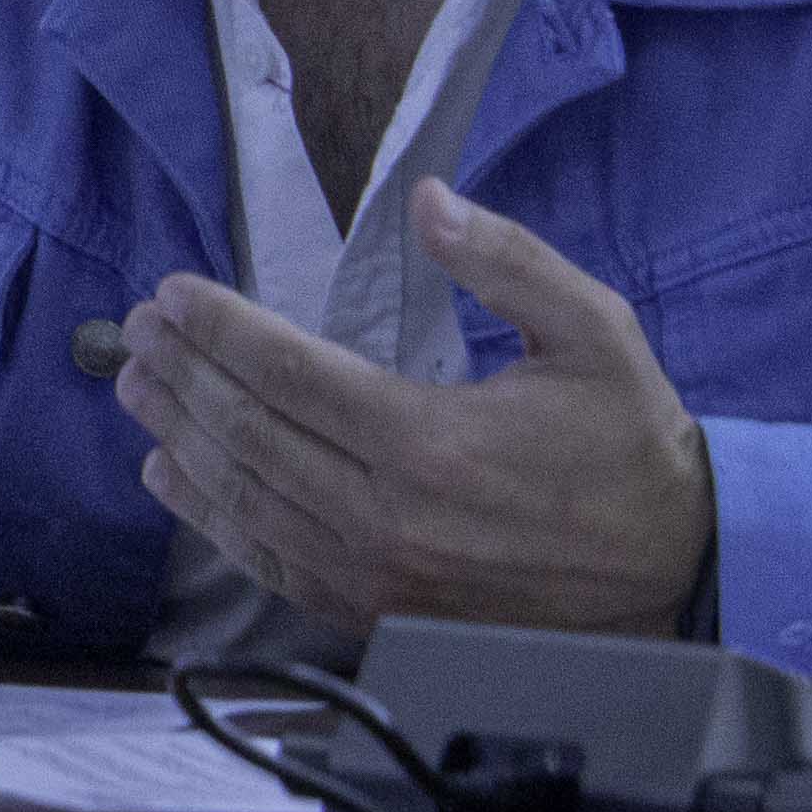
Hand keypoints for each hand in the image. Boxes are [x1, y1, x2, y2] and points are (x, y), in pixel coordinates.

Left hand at [109, 180, 714, 638]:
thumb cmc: (630, 442)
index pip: (287, 372)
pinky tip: (171, 476)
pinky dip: (209, 517)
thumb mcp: (591, 327)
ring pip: (244, 499)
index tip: (172, 292)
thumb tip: (428, 200)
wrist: (675, 572)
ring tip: (137, 386)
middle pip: (248, 433)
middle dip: (182, 373)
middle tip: (137, 328)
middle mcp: (386, 515)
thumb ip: (506, 258)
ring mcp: (374, 574)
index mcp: (429, 440)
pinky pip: (268, 562)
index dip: (218, 328)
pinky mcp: (374, 611)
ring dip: (179, 436)